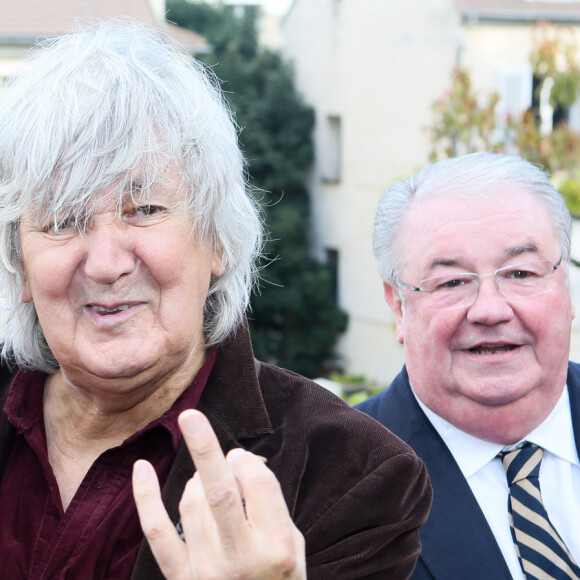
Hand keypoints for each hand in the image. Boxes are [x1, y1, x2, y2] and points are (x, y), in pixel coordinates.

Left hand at [132, 409, 305, 579]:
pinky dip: (145, 499)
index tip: (243, 459)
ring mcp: (206, 572)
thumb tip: (238, 460)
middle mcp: (241, 559)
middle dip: (205, 450)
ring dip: (197, 480)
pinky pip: (157, 533)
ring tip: (208, 484)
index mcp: (276, 548)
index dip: (249, 462)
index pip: (259, 484)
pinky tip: (140, 468)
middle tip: (191, 415)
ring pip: (191, 503)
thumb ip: (272, 504)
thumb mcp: (294, 547)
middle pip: (221, 491)